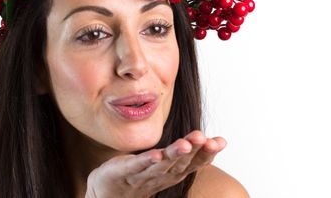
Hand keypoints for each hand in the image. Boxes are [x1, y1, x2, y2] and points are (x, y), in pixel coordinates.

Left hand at [85, 130, 225, 197]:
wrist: (110, 191)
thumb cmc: (143, 174)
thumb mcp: (171, 162)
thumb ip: (192, 151)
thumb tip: (220, 140)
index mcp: (174, 172)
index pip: (194, 162)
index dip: (207, 153)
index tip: (220, 141)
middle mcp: (162, 175)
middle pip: (180, 162)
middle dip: (193, 150)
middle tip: (204, 138)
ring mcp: (143, 175)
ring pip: (161, 164)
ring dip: (174, 154)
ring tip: (184, 144)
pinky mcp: (124, 171)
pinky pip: (137, 165)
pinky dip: (147, 160)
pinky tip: (156, 154)